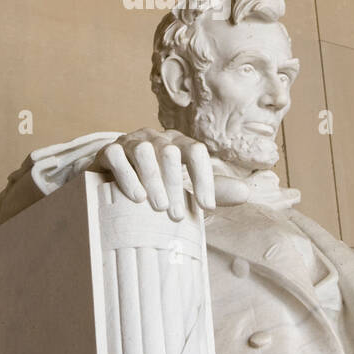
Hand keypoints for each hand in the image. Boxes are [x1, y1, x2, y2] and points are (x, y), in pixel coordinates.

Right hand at [89, 128, 249, 220]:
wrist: (111, 182)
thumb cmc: (155, 186)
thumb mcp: (183, 188)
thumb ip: (212, 190)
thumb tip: (245, 194)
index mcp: (177, 144)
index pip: (196, 152)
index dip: (204, 178)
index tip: (206, 207)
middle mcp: (155, 138)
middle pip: (170, 152)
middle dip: (175, 184)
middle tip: (174, 215)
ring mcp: (130, 142)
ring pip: (144, 151)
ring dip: (153, 179)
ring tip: (157, 207)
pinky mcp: (108, 151)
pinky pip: (118, 157)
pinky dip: (128, 176)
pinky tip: (135, 197)